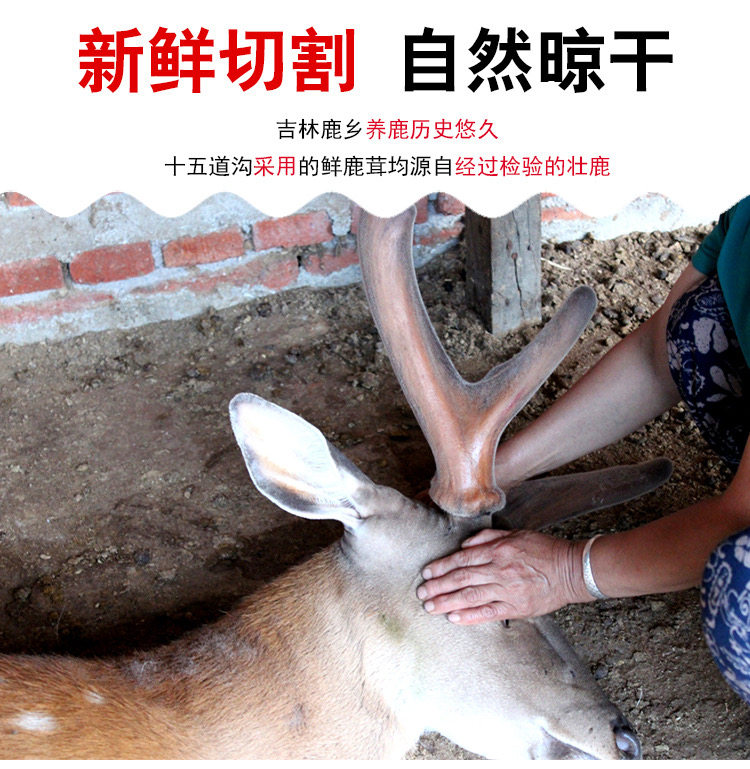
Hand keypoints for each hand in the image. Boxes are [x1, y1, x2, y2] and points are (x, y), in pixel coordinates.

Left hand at [416, 529, 589, 624]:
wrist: (571, 570)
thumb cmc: (543, 549)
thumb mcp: (515, 534)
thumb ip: (488, 537)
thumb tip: (465, 545)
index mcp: (499, 550)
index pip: (463, 559)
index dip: (442, 566)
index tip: (427, 573)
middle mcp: (500, 570)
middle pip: (462, 578)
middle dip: (439, 586)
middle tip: (421, 593)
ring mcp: (508, 590)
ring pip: (471, 596)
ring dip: (448, 602)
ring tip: (430, 607)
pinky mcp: (517, 607)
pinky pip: (489, 613)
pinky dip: (470, 616)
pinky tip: (454, 618)